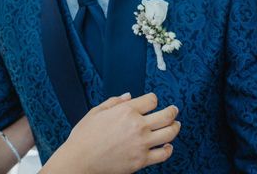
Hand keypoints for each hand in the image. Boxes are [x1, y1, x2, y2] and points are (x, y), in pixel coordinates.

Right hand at [55, 93, 179, 173]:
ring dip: (175, 127)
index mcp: (126, 111)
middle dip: (172, 111)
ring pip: (169, 133)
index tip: (153, 100)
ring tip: (175, 125)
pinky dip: (169, 149)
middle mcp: (137, 126)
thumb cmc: (84, 136)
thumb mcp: (96, 112)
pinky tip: (168, 145)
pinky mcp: (142, 160)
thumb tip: (128, 96)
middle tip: (174, 110)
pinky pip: (163, 154)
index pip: (151, 100)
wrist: (80, 159)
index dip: (153, 99)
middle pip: (166, 115)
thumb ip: (114, 102)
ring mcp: (142, 144)